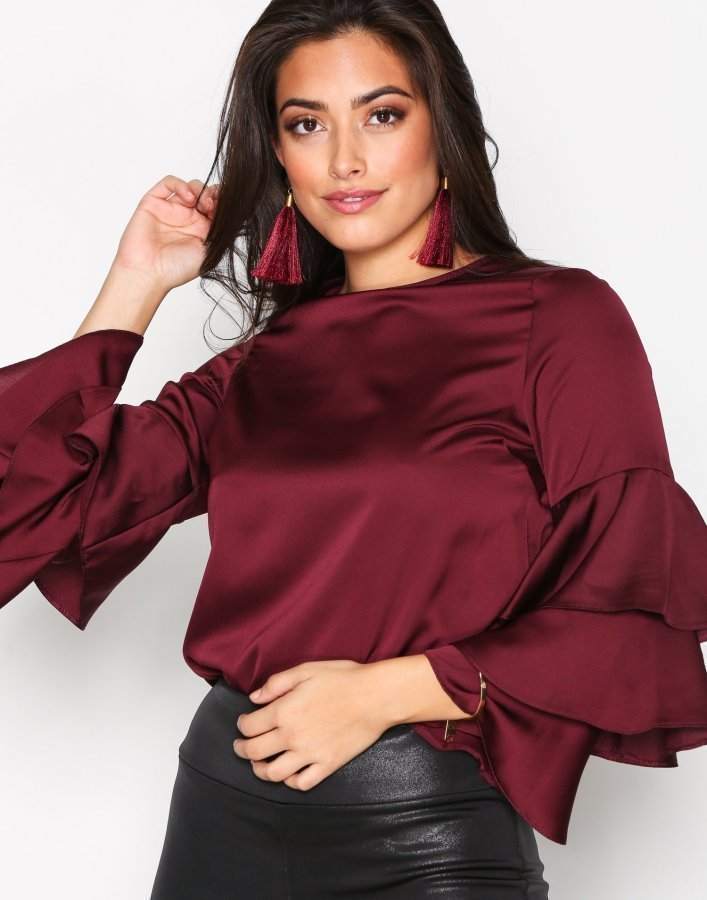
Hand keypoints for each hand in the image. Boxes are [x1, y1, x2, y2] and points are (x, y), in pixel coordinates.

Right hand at [111, 174, 220, 294]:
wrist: (149, 273)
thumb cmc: (177, 269)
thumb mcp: (210, 252)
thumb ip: (221, 232)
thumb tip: (234, 216)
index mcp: (202, 230)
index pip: (217, 208)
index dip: (224, 205)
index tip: (228, 209)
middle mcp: (187, 219)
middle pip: (206, 195)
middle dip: (213, 196)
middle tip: (212, 206)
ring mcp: (171, 210)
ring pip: (190, 187)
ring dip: (200, 190)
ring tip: (201, 203)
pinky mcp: (154, 203)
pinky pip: (168, 183)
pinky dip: (180, 184)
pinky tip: (188, 197)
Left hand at [233, 659, 392, 790]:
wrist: (376, 697)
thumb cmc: (344, 679)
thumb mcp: (307, 670)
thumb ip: (277, 683)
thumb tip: (255, 697)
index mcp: (284, 710)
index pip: (249, 726)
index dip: (241, 725)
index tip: (243, 723)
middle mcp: (292, 736)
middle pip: (254, 752)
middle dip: (242, 750)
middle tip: (240, 747)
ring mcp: (310, 754)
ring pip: (273, 773)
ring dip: (260, 770)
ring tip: (259, 764)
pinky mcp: (327, 765)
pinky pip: (301, 783)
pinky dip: (290, 782)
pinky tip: (289, 773)